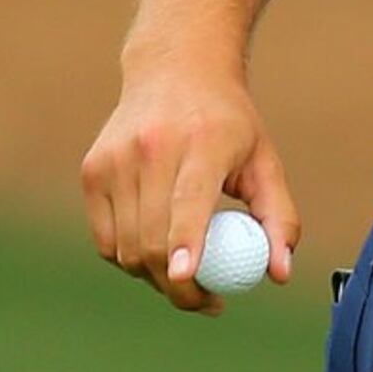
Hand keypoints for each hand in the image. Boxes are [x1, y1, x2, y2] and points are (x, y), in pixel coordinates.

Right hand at [79, 53, 302, 313]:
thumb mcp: (265, 160)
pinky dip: (128, 257)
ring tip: (185, 275)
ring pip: (125, 246)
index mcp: (203, 140)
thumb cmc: (229, 124)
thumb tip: (279, 274)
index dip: (184, 242)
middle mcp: (152, 146)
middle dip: (177, 285)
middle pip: (152, 236)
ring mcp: (116, 158)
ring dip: (153, 277)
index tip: (185, 278)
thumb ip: (278, 217)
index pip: (187, 199)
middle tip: (206, 302)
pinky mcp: (93, 170)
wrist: (175, 69)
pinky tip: (156, 250)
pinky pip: (106, 239)